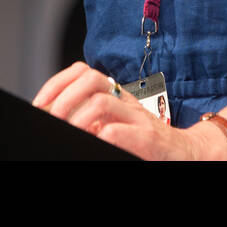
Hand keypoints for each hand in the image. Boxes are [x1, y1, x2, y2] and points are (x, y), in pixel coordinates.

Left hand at [32, 61, 226, 159]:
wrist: (187, 153)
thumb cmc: (146, 142)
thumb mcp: (114, 125)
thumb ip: (90, 120)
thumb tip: (55, 117)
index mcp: (114, 95)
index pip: (82, 72)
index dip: (57, 83)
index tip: (40, 104)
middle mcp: (125, 101)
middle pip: (91, 78)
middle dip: (64, 96)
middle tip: (52, 117)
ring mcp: (138, 118)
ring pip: (104, 101)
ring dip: (80, 116)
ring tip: (71, 130)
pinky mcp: (150, 138)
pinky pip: (124, 130)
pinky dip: (107, 134)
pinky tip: (98, 141)